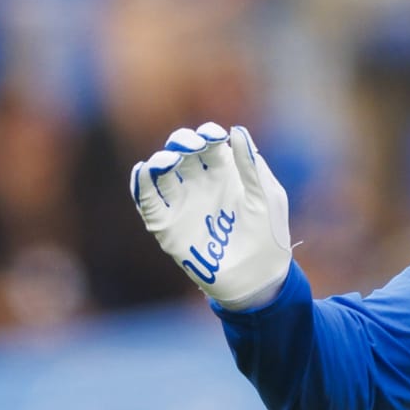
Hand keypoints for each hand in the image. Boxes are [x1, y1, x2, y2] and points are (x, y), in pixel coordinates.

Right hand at [129, 121, 291, 310]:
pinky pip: (148, 200)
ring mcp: (182, 203)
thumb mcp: (266, 197)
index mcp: (225, 172)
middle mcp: (200, 183)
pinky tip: (144, 171)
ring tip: (171, 161)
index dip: (207, 134)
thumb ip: (251, 165)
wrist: (258, 278)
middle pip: (181, 151)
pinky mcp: (167, 225)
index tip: (214, 138)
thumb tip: (236, 130)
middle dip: (182, 142)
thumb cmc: (268, 236)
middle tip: (193, 146)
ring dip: (161, 160)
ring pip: (161, 171)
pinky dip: (141, 184)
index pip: (208, 143)